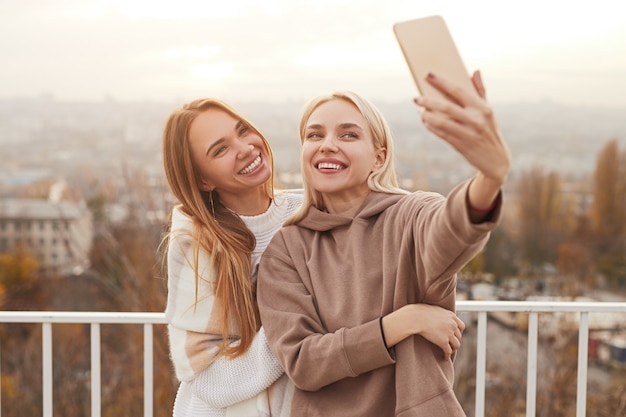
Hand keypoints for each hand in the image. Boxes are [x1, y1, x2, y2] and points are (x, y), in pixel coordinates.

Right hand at [381, 304, 464, 360]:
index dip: (459, 332)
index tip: (455, 335)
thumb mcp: (434, 310)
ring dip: (453, 349)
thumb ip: (440, 314)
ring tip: (448, 351)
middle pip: (459, 336)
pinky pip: (448, 351)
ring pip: (456, 345)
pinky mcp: (443, 341)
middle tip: (450, 344)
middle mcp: (452, 324)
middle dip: (455, 340)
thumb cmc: (420, 312)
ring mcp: (449, 333)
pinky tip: (444, 357)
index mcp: (451, 316)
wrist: (416, 317)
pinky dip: (447, 355)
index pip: (461, 326)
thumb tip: (436, 316)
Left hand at [414, 70, 510, 185]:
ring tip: (420, 111)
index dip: (442, 82)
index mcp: (482, 107)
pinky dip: (431, 127)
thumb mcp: (488, 111)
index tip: (428, 75)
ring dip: (427, 116)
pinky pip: (441, 134)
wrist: (496, 159)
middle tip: (416, 98)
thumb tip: (475, 71)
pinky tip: (425, 122)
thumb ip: (480, 90)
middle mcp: (476, 119)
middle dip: (428, 101)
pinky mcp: (461, 145)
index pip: (458, 90)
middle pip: (446, 106)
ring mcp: (468, 133)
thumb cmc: (489, 129)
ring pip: (441, 122)